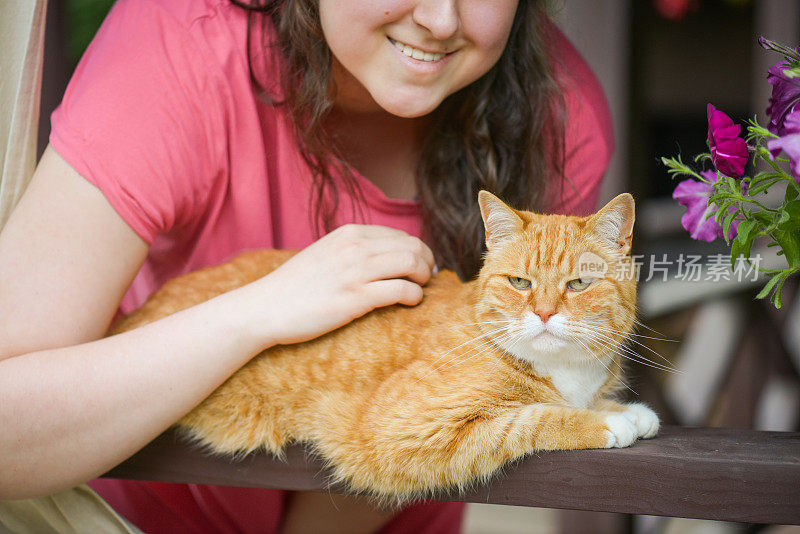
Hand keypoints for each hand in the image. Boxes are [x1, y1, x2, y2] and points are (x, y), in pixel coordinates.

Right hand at [244, 224, 434, 346]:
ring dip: (423, 278)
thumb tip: (382, 257)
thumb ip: (351, 251)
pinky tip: (411, 303)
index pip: (399, 235)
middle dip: (426, 262)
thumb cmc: (294, 286)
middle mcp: (355, 247)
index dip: (416, 251)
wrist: (265, 308)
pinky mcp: (356, 298)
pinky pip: (402, 290)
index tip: (420, 267)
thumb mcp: (324, 254)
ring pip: (412, 264)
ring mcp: (356, 271)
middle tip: (426, 279)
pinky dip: (414, 296)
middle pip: (412, 246)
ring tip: (420, 289)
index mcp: (348, 234)